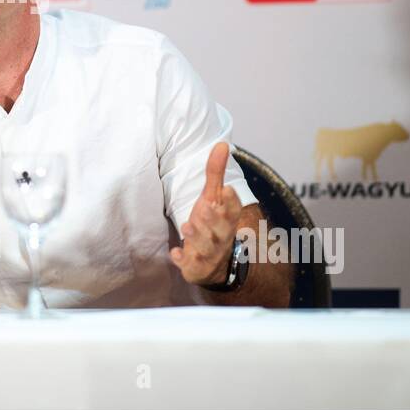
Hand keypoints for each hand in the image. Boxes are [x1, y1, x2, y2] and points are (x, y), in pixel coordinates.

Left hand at [169, 141, 242, 286]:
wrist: (214, 262)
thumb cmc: (212, 222)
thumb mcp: (213, 197)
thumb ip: (216, 173)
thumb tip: (221, 143)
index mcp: (227, 218)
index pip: (234, 210)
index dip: (232, 201)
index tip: (228, 188)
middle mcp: (221, 236)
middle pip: (220, 229)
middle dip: (213, 220)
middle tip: (204, 209)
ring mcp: (208, 252)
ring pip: (205, 247)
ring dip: (196, 237)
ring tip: (186, 227)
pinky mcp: (194, 265)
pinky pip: (190, 265)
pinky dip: (183, 260)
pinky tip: (175, 254)